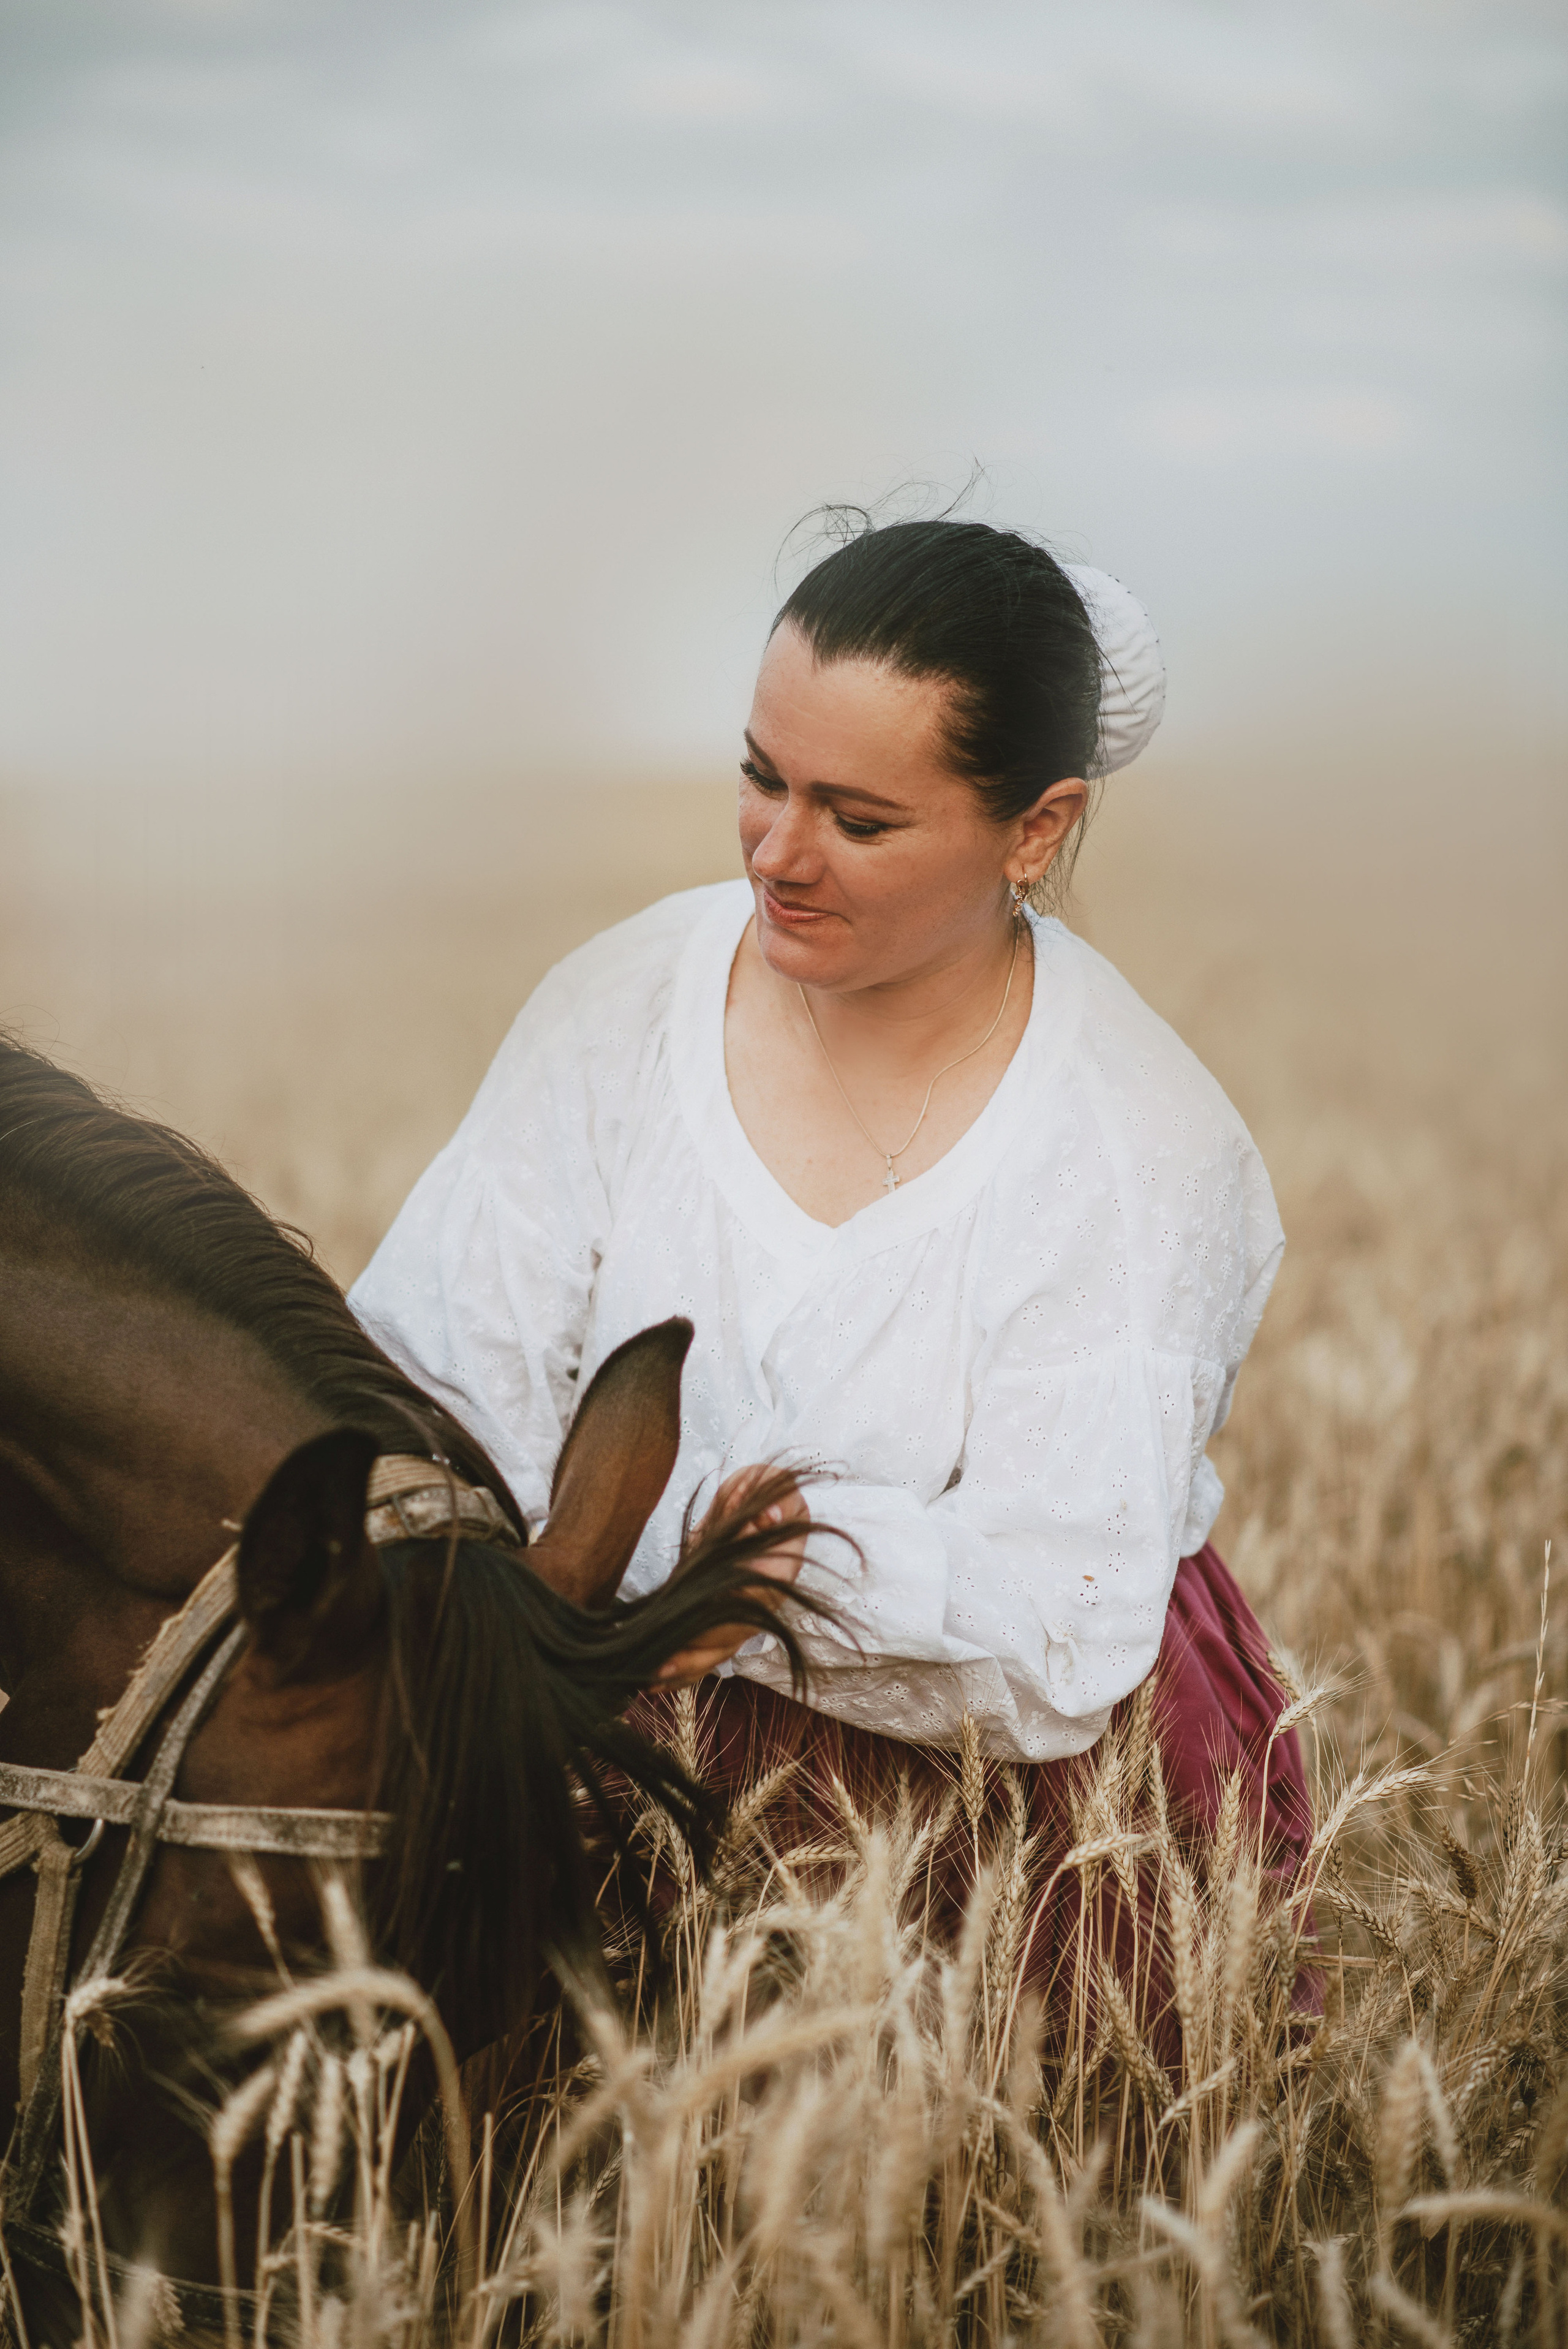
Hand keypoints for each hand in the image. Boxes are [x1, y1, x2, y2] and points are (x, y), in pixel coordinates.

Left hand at [654, 1466, 809, 1686]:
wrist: (765, 1503)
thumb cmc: (768, 1493)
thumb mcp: (773, 1483)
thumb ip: (774, 1495)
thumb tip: (770, 1515)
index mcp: (779, 1572)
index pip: (752, 1603)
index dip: (723, 1619)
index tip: (693, 1626)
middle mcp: (762, 1602)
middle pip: (730, 1639)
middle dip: (695, 1655)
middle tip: (658, 1668)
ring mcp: (742, 1611)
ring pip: (716, 1650)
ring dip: (685, 1668)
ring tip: (648, 1682)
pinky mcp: (720, 1612)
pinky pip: (704, 1645)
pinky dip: (682, 1662)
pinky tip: (654, 1677)